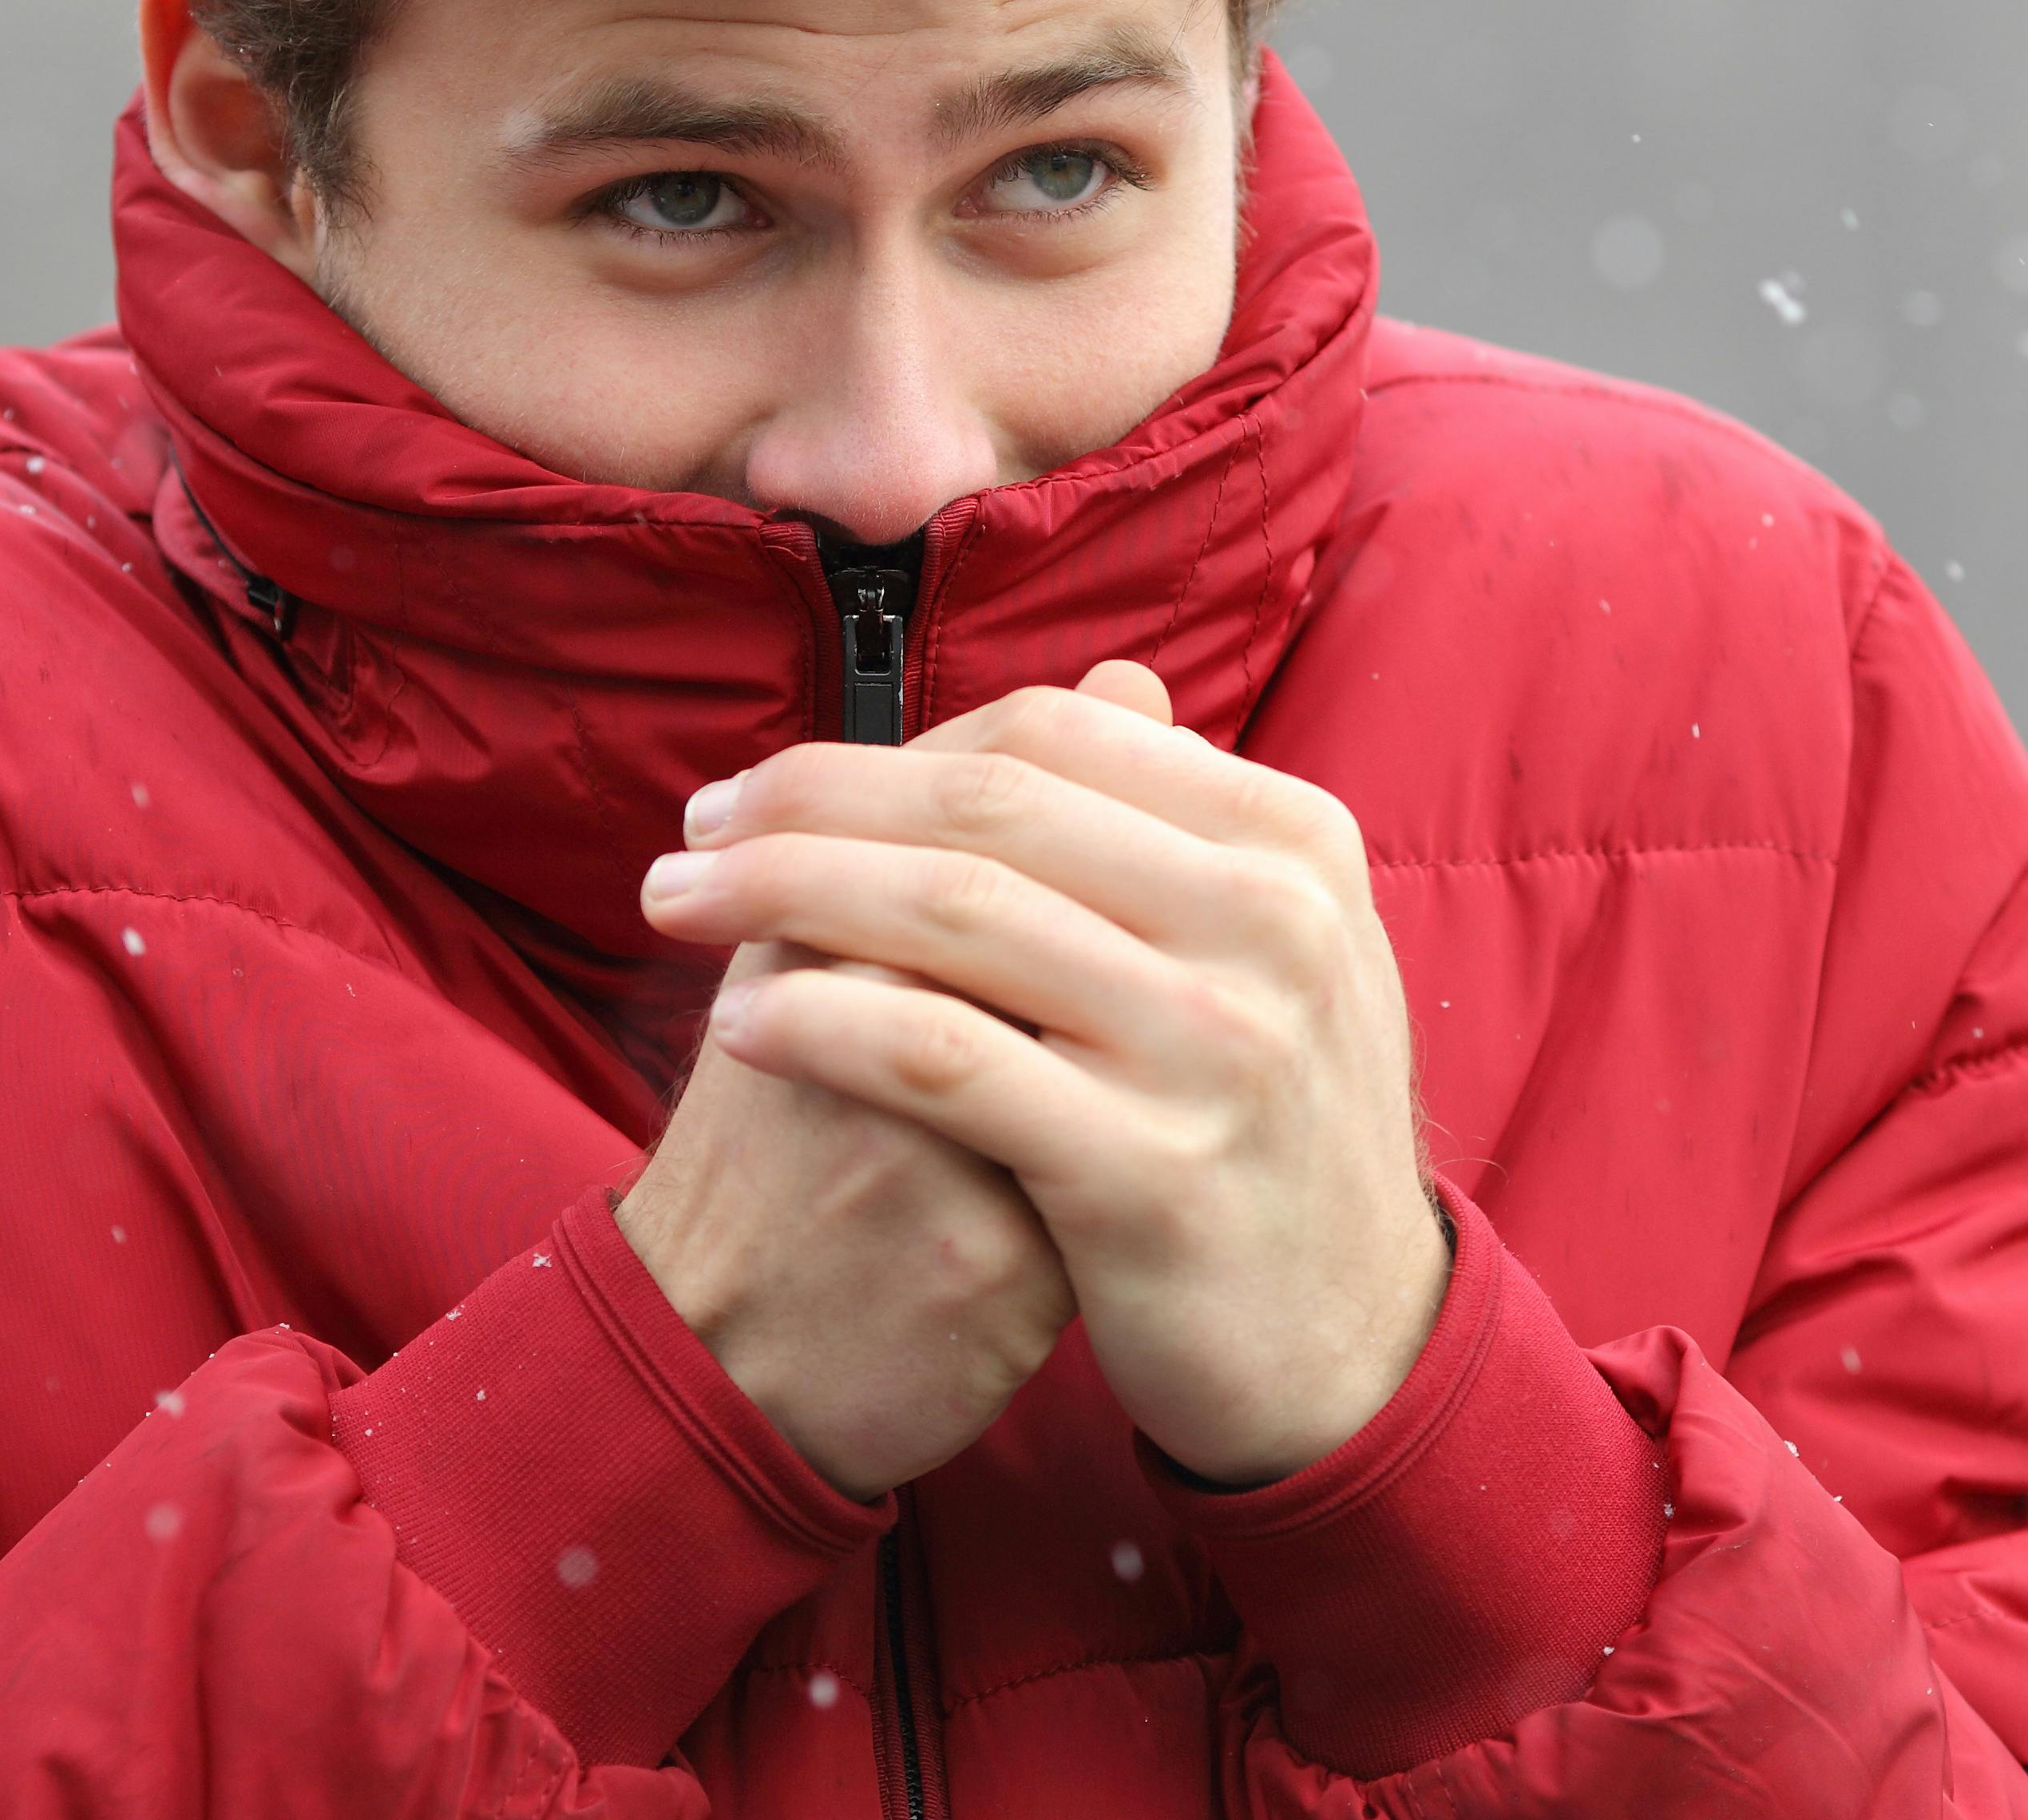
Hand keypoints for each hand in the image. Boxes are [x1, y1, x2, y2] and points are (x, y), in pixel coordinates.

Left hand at [639, 663, 1446, 1486]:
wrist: (1351, 1349)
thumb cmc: (1272, 1130)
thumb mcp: (1269, 950)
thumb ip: (1178, 826)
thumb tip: (1108, 678)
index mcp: (1292, 841)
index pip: (1051, 736)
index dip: (887, 745)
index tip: (767, 787)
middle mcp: (1270, 923)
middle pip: (987, 806)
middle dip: (807, 804)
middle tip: (692, 831)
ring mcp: (1218, 1045)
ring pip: (952, 914)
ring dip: (781, 893)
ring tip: (675, 904)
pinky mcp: (1153, 1172)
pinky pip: (944, 1062)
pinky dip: (822, 1025)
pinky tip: (738, 1023)